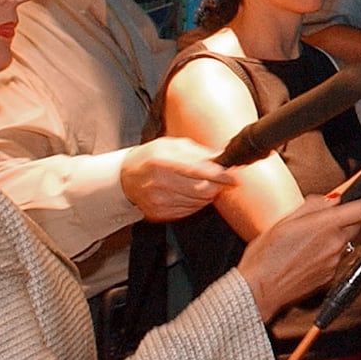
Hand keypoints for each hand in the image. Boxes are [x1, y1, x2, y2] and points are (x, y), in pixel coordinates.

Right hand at [120, 137, 237, 220]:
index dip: (220, 175)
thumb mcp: (173, 145)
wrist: (126, 177)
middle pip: (201, 190)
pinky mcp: (158, 214)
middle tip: (220, 180)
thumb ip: (198, 152)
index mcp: (162, 161)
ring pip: (198, 202)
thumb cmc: (151, 157)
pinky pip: (188, 211)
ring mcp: (157, 201)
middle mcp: (159, 183)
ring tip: (202, 184)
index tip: (234, 178)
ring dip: (207, 194)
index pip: (198, 171)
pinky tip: (190, 193)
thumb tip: (222, 158)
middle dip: (216, 185)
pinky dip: (196, 203)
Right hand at [237, 188, 360, 320]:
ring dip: (333, 236)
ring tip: (305, 241)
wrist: (259, 290)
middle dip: (346, 217)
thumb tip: (331, 200)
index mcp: (326, 225)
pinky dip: (326, 252)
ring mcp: (335, 261)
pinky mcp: (330, 276)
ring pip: (345, 240)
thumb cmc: (265, 256)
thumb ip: (313, 206)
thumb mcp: (285, 220)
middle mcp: (335, 243)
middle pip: (355, 223)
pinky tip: (305, 256)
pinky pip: (336, 257)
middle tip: (321, 219)